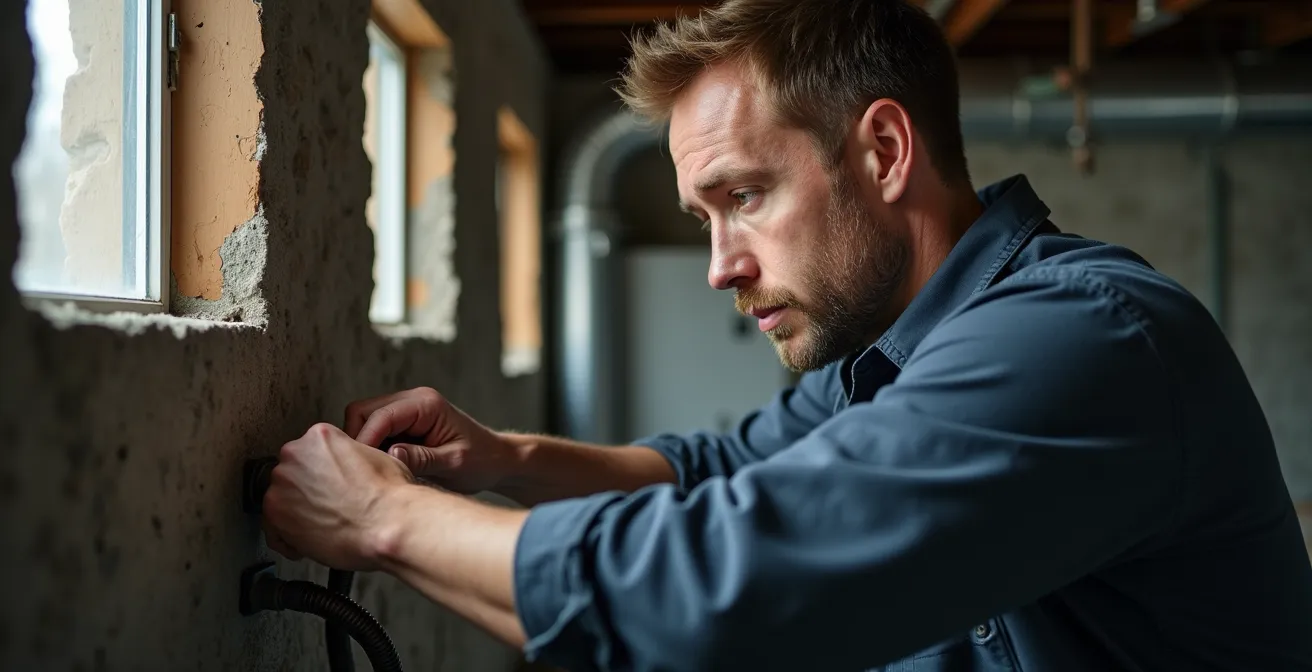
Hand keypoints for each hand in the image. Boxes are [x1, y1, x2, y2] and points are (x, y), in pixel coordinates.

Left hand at [261, 423, 413, 569]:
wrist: (387, 524)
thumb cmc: (388, 496)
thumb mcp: (376, 456)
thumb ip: (350, 456)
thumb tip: (349, 467)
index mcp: (319, 436)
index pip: (310, 452)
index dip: (321, 471)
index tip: (328, 483)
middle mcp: (295, 455)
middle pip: (292, 473)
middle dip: (306, 490)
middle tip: (327, 506)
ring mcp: (282, 485)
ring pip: (281, 499)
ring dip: (296, 513)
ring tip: (321, 527)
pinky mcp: (275, 515)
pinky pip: (273, 529)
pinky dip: (288, 539)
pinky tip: (309, 542)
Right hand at [344, 387, 520, 494]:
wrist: (497, 460)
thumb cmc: (482, 461)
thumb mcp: (454, 464)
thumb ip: (422, 458)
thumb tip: (389, 455)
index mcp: (426, 404)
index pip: (380, 416)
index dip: (364, 442)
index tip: (361, 470)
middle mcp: (413, 400)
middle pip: (362, 411)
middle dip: (357, 440)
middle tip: (364, 472)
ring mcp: (407, 409)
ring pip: (364, 420)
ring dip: (363, 445)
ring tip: (373, 473)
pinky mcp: (404, 423)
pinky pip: (375, 431)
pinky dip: (372, 448)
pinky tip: (381, 469)